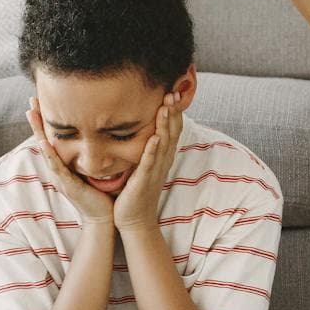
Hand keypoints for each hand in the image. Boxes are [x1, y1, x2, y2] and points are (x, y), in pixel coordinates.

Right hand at [27, 96, 116, 225]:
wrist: (104, 217)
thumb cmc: (101, 194)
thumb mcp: (93, 169)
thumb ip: (91, 154)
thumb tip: (99, 135)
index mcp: (64, 165)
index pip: (52, 138)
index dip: (46, 121)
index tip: (42, 101)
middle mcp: (58, 170)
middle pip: (44, 140)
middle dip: (37, 121)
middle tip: (31, 100)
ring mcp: (61, 178)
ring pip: (46, 150)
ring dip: (38, 132)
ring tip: (32, 114)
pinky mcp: (68, 185)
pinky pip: (57, 167)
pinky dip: (49, 154)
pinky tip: (44, 142)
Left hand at [113, 95, 180, 232]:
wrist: (134, 219)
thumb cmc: (136, 191)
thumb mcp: (144, 164)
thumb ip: (147, 147)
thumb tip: (144, 127)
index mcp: (163, 156)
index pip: (172, 128)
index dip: (174, 110)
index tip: (173, 90)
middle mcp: (163, 161)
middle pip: (172, 131)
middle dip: (173, 111)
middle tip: (173, 91)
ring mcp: (155, 171)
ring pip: (163, 143)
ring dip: (165, 125)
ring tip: (166, 106)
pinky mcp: (144, 181)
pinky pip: (150, 163)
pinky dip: (153, 150)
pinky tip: (155, 138)